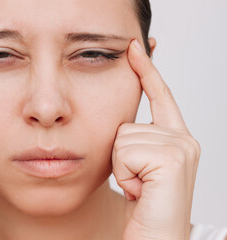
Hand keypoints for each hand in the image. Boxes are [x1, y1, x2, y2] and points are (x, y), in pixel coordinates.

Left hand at [112, 40, 200, 239]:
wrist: (154, 239)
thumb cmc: (145, 207)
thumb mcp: (136, 167)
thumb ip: (135, 140)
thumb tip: (123, 121)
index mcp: (176, 138)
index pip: (159, 95)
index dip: (146, 70)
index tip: (134, 48)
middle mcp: (184, 139)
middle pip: (125, 123)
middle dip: (121, 157)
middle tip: (138, 182)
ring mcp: (181, 148)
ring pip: (121, 138)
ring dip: (122, 168)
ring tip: (140, 188)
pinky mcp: (172, 160)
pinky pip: (124, 152)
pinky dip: (124, 175)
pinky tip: (141, 191)